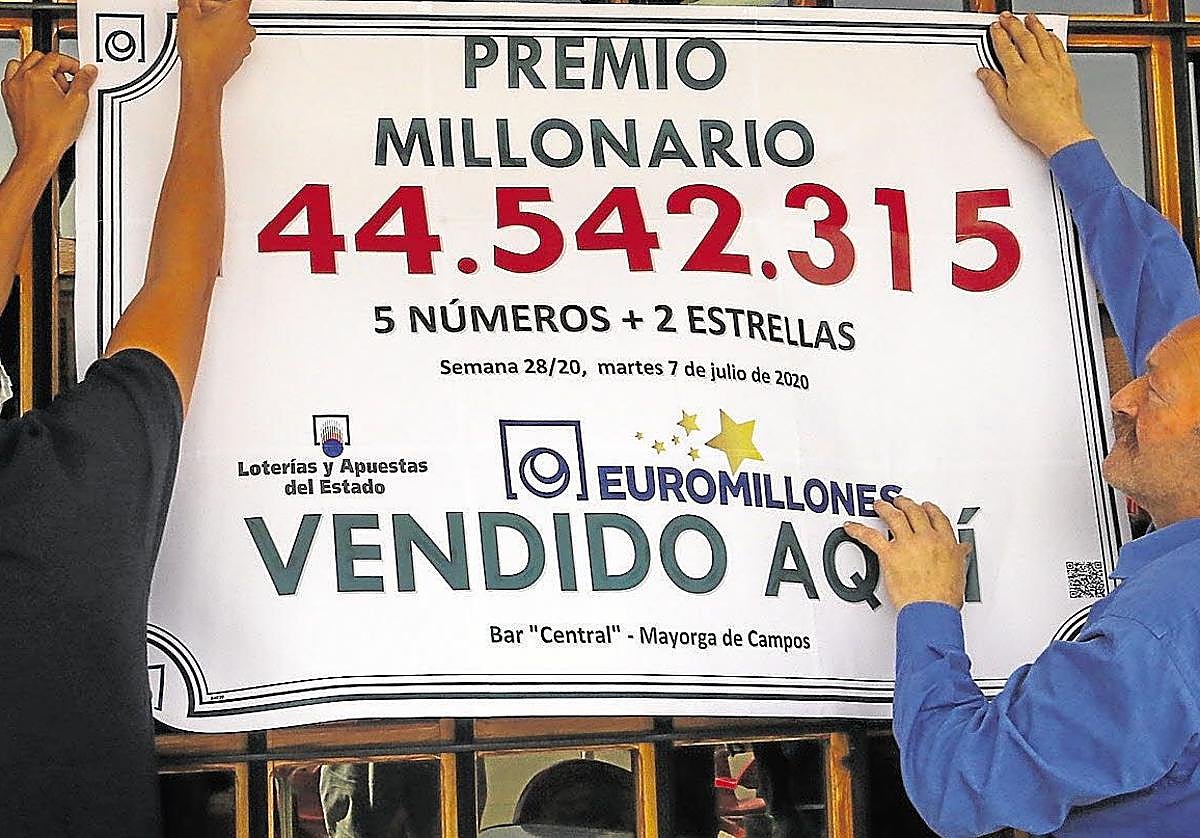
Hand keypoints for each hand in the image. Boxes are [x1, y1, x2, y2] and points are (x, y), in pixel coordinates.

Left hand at [2, 52, 96, 166]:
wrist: (39, 150)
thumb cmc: (53, 132)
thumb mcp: (78, 104)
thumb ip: (84, 82)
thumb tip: (88, 71)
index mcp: (36, 76)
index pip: (55, 58)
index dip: (71, 64)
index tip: (79, 73)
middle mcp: (20, 79)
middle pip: (38, 58)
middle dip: (55, 67)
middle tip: (67, 82)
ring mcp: (12, 89)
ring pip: (22, 65)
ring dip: (37, 70)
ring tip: (52, 85)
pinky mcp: (9, 99)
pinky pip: (13, 79)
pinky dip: (25, 80)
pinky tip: (39, 93)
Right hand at [178, 0, 254, 92]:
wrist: (203, 78)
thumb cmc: (200, 51)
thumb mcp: (187, 15)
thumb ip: (190, 1)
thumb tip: (190, 0)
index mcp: (237, 13)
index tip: (220, 1)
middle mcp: (246, 29)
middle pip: (236, 10)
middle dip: (219, 8)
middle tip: (203, 9)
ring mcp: (245, 44)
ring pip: (236, 26)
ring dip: (222, 22)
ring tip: (203, 25)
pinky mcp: (240, 55)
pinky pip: (235, 40)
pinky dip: (224, 36)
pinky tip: (208, 38)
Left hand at [844, 498, 970, 611]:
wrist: (931, 610)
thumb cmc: (945, 598)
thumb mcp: (959, 573)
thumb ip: (958, 556)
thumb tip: (962, 550)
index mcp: (946, 542)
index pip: (938, 518)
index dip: (930, 509)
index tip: (926, 506)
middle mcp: (927, 539)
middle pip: (915, 512)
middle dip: (906, 504)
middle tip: (900, 501)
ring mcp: (907, 545)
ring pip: (894, 517)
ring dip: (885, 508)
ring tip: (879, 505)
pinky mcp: (890, 554)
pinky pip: (870, 537)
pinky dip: (858, 530)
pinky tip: (851, 526)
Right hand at [977, 12, 1093, 157]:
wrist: (1060, 131)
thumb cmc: (1036, 124)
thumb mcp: (1006, 108)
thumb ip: (995, 87)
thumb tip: (985, 74)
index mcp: (1020, 76)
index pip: (1006, 49)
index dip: (999, 36)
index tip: (995, 28)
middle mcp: (1037, 67)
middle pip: (1024, 39)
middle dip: (1014, 25)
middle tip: (1007, 17)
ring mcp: (1054, 67)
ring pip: (1043, 39)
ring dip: (1035, 26)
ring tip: (1029, 18)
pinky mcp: (1067, 71)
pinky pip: (1059, 48)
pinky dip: (1053, 38)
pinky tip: (1050, 35)